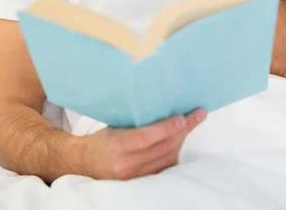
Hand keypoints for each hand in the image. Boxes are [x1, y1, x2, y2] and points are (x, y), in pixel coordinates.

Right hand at [78, 108, 206, 179]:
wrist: (87, 164)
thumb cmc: (102, 139)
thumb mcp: (114, 126)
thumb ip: (136, 120)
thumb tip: (163, 104)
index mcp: (116, 146)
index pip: (144, 137)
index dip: (165, 128)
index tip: (182, 117)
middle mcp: (126, 165)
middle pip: (161, 147)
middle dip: (183, 129)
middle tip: (198, 114)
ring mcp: (135, 177)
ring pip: (167, 157)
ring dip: (182, 139)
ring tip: (192, 122)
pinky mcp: (142, 182)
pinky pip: (165, 166)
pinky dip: (175, 151)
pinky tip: (180, 138)